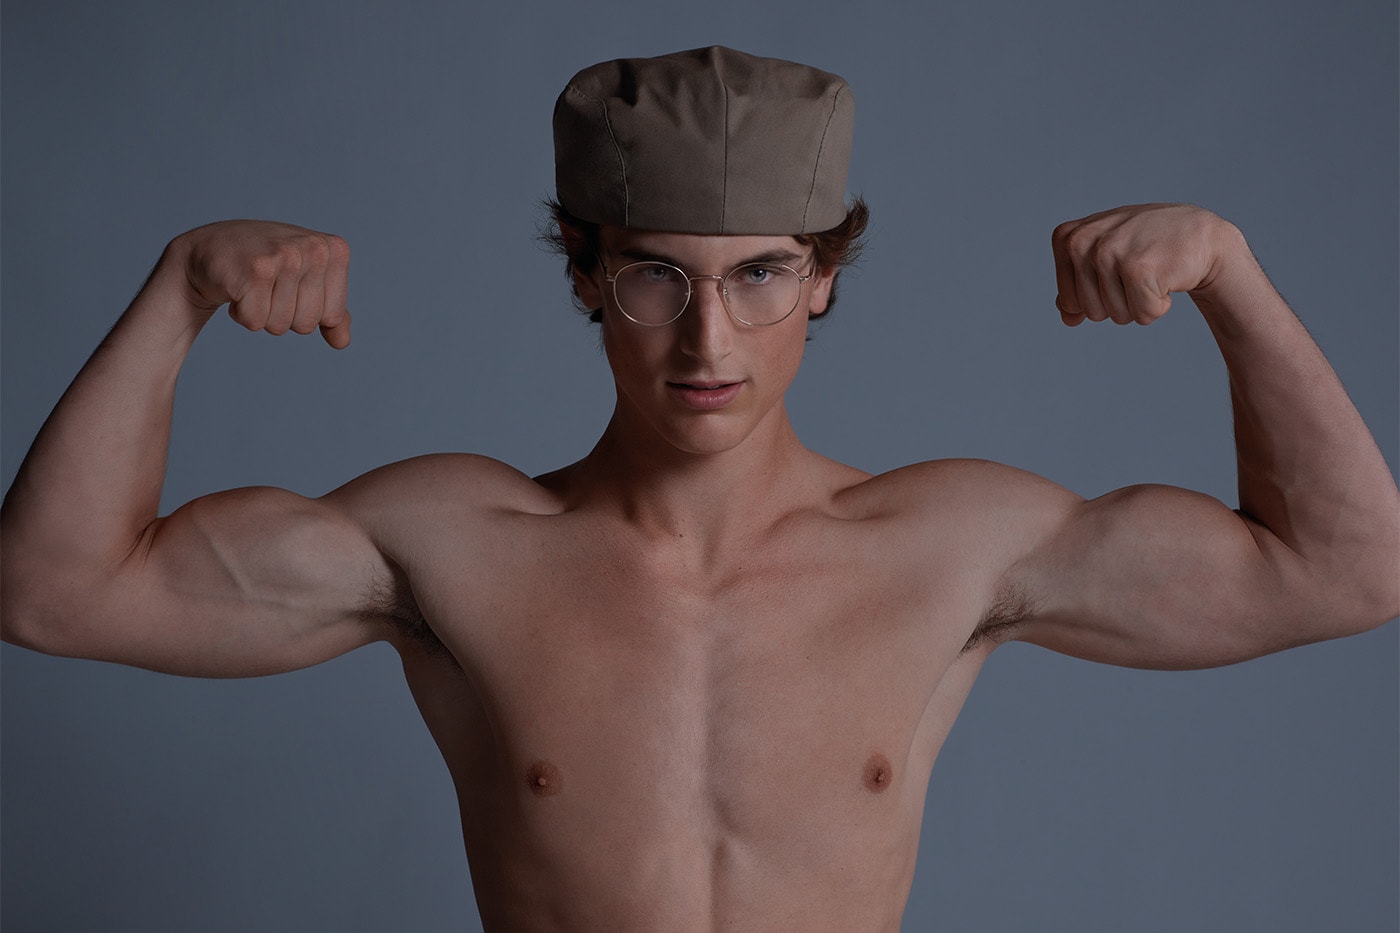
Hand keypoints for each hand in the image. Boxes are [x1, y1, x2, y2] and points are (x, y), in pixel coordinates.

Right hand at [167, 219, 351, 347]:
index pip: (332, 316)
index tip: (290, 285)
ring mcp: (285, 257)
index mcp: (334, 249)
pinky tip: (237, 287)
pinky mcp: (256, 271)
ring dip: (262, 315)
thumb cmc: (267, 265)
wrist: (212, 247)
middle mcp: (314, 248)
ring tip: (253, 285)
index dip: (307, 310)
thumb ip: (331, 311)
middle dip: (283, 315)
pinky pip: (256, 322)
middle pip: (307, 324)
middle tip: (267, 285)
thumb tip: (342, 342)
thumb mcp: (306, 280)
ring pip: (281, 326)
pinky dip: (242, 314)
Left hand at [1051, 203, 1243, 326]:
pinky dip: (1158, 306)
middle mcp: (1082, 241)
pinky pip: (1142, 315)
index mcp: (1067, 238)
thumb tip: (1067, 317)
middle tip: (1138, 272)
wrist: (1199, 233)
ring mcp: (1109, 252)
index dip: (1097, 297)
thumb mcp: (1104, 256)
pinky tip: (1167, 276)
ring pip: (1116, 315)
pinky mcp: (1138, 268)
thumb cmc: (1146, 247)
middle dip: (1119, 303)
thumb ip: (1077, 285)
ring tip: (1152, 272)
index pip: (1068, 302)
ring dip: (1140, 303)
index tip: (1116, 271)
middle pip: (1091, 311)